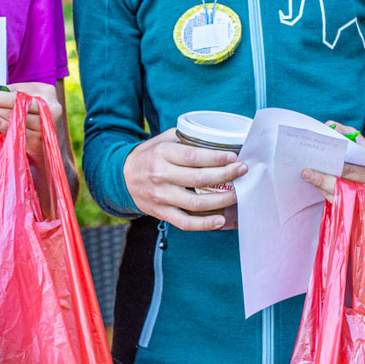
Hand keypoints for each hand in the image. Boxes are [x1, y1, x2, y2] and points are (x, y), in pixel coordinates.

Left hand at [0, 82, 61, 164]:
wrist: (48, 142)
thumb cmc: (35, 115)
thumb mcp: (28, 98)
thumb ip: (11, 94)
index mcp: (47, 93)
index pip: (19, 93)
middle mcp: (51, 109)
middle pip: (18, 104)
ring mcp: (45, 127)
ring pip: (16, 117)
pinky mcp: (38, 142)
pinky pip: (16, 131)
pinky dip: (0, 124)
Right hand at [123, 130, 245, 230]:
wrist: (122, 177)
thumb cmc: (149, 156)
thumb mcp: (163, 140)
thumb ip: (186, 138)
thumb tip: (217, 138)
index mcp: (162, 154)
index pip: (194, 157)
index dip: (216, 158)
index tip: (233, 157)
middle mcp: (161, 176)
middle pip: (199, 179)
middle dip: (226, 175)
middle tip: (242, 171)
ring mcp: (161, 197)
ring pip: (196, 203)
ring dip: (221, 200)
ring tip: (237, 194)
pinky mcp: (161, 213)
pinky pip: (185, 222)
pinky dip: (204, 224)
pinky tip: (220, 221)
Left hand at [301, 123, 364, 208]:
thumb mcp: (362, 142)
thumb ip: (346, 133)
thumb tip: (328, 126)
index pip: (358, 157)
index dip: (338, 157)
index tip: (321, 155)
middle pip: (349, 177)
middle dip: (325, 175)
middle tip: (306, 172)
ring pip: (344, 192)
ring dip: (323, 185)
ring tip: (308, 177)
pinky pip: (343, 202)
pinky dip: (328, 194)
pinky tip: (317, 186)